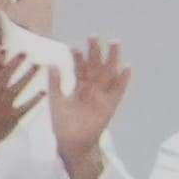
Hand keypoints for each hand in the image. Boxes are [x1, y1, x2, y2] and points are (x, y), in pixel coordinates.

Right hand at [0, 40, 42, 153]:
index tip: (5, 49)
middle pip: (2, 79)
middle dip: (14, 65)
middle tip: (26, 53)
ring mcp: (0, 109)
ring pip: (15, 90)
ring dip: (27, 77)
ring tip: (38, 66)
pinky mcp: (11, 119)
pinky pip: (24, 108)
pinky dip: (34, 100)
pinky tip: (43, 92)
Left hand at [50, 44, 132, 178]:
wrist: (72, 142)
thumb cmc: (63, 123)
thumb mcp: (56, 101)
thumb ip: (55, 83)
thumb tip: (51, 64)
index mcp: (79, 86)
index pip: (80, 68)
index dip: (78, 58)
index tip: (74, 48)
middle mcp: (92, 88)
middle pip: (96, 66)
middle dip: (96, 52)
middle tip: (94, 36)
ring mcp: (102, 95)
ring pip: (109, 73)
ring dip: (112, 59)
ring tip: (114, 43)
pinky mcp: (110, 104)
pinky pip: (118, 90)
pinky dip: (123, 79)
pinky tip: (127, 67)